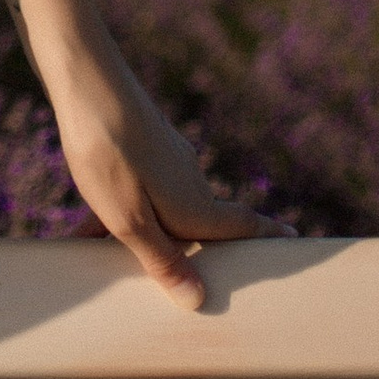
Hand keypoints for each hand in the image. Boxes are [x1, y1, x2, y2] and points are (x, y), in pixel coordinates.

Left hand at [43, 30, 293, 309]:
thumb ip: (162, 260)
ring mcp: (165, 157)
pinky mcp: (139, 140)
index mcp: (196, 206)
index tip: (294, 237)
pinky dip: (122, 209)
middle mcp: (189, 180)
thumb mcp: (129, 218)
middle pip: (203, 223)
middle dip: (195, 250)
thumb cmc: (107, 153)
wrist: (84, 77)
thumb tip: (198, 301)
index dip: (268, 236)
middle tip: (191, 276)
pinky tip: (85, 226)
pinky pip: (139, 188)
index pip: (244, 226)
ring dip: (147, 232)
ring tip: (114, 258)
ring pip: (164, 207)